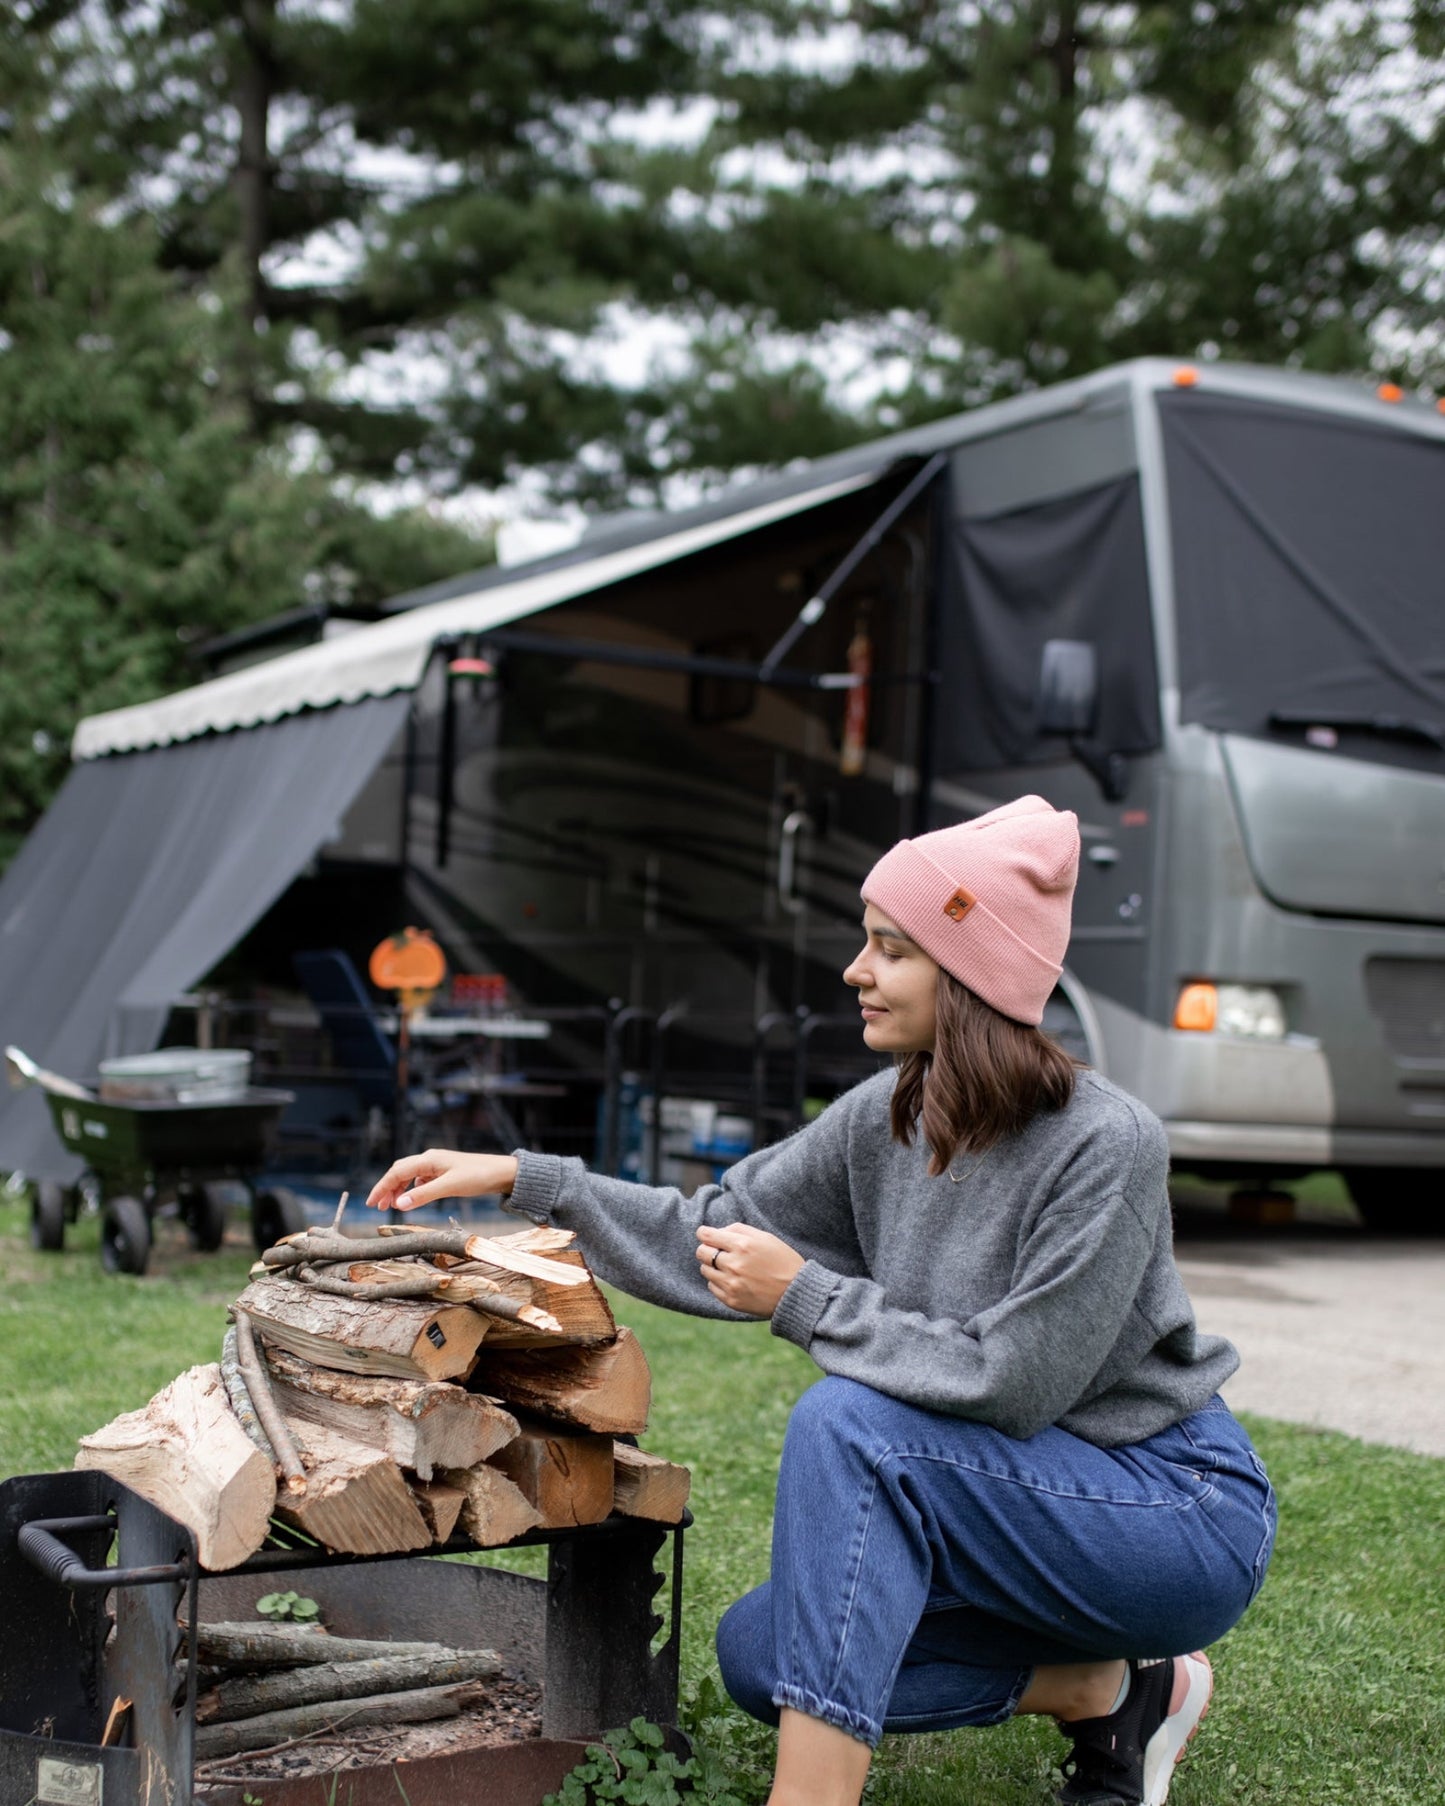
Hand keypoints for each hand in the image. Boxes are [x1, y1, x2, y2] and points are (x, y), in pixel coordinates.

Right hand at [365, 1148, 518, 1212]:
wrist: (502, 1172)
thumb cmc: (478, 1176)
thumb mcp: (450, 1187)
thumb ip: (423, 1195)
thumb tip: (398, 1204)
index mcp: (428, 1159)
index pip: (396, 1172)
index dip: (381, 1187)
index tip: (371, 1202)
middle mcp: (430, 1159)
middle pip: (399, 1171)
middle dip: (386, 1188)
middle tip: (377, 1206)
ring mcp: (437, 1165)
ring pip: (409, 1175)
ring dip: (398, 1189)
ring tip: (391, 1205)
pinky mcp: (445, 1172)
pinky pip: (421, 1179)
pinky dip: (412, 1189)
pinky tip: (412, 1198)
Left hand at [695, 1224, 804, 1317]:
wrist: (796, 1293)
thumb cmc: (783, 1261)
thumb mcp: (766, 1237)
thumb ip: (739, 1230)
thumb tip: (717, 1231)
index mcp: (743, 1245)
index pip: (706, 1235)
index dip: (704, 1233)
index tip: (706, 1234)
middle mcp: (734, 1264)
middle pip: (701, 1252)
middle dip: (708, 1249)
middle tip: (718, 1251)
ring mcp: (731, 1284)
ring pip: (705, 1270)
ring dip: (713, 1266)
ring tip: (729, 1267)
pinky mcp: (731, 1300)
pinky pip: (712, 1287)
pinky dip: (718, 1282)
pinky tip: (734, 1280)